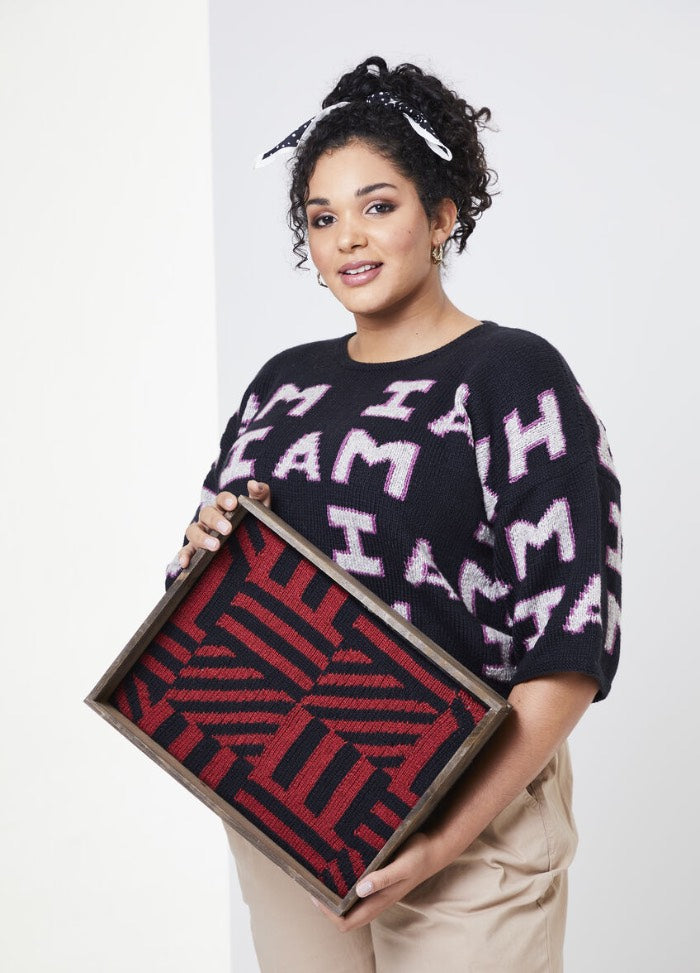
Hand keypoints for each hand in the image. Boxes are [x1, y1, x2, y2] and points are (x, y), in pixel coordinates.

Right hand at [176, 480, 270, 568]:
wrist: (250, 547)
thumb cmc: (252, 523)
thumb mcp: (260, 510)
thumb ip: (260, 494)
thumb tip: (253, 484)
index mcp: (223, 507)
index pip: (221, 499)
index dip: (225, 500)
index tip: (233, 504)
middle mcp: (209, 519)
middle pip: (206, 514)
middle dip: (216, 521)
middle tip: (228, 529)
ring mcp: (201, 534)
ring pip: (193, 531)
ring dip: (202, 538)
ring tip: (215, 546)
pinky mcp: (196, 550)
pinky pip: (186, 551)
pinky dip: (184, 556)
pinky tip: (185, 563)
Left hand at [309, 831, 443, 930]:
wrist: (434, 850)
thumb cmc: (417, 857)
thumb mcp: (401, 866)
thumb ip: (382, 878)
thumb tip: (359, 890)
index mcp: (379, 902)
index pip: (347, 922)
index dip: (328, 914)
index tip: (314, 894)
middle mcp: (375, 901)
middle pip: (345, 917)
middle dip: (326, 906)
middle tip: (312, 883)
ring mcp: (377, 893)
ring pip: (350, 904)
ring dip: (334, 895)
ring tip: (320, 875)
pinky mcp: (378, 882)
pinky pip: (356, 891)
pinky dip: (344, 885)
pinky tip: (338, 866)